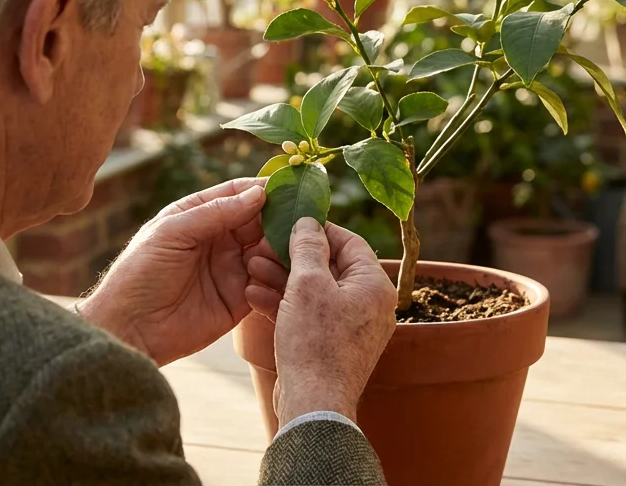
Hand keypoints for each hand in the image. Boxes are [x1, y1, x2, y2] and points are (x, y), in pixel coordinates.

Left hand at [76, 178, 282, 365]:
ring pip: (268, 249)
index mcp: (198, 216)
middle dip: (280, 216)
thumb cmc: (140, 274)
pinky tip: (286, 269)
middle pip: (259, 220)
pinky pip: (267, 281)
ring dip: (283, 244)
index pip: (237, 194)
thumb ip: (215, 212)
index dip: (262, 188)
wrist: (130, 329)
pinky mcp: (239, 299)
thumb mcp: (173, 233)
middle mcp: (218, 239)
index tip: (290, 185)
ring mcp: (230, 268)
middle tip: (304, 214)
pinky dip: (279, 274)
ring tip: (298, 242)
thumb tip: (257, 194)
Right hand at [247, 218, 395, 427]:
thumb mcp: (307, 284)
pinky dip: (285, 304)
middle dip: (292, 256)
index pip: (350, 242)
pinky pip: (310, 315)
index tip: (290, 222)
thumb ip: (307, 247)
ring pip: (315, 291)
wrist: (313, 404)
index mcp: (374, 285)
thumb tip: (308, 222)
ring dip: (282, 278)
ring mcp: (351, 328)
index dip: (318, 229)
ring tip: (252, 267)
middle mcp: (369, 305)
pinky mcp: (332, 346)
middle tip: (263, 247)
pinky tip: (254, 295)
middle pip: (329, 266)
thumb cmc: (315, 343)